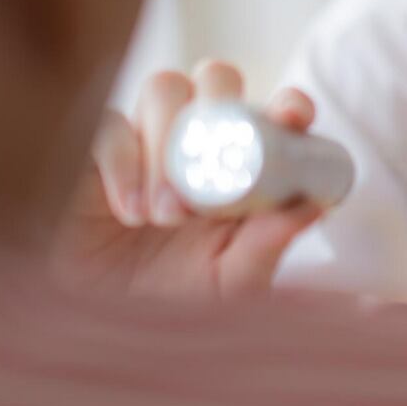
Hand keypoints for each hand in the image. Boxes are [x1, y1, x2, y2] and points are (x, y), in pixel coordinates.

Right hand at [53, 60, 323, 300]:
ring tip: (166, 215)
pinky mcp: (91, 147)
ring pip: (164, 86)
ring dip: (170, 143)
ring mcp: (144, 137)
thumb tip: (315, 206)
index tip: (293, 117)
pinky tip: (131, 214)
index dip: (288, 104)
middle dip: (221, 107)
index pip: (273, 112)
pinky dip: (124, 162)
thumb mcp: (229, 284)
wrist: (96, 328)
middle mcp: (196, 139)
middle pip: (216, 78)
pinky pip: (110, 122)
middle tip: (214, 174)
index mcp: (241, 163)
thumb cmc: (171, 304)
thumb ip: (266, 247)